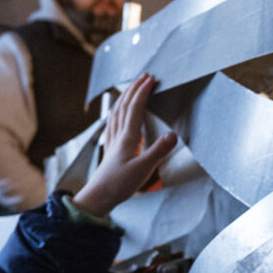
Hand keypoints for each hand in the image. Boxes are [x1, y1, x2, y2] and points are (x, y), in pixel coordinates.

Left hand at [70, 74, 178, 218]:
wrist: (99, 196)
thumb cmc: (120, 184)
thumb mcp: (143, 169)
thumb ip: (158, 151)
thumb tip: (173, 134)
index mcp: (128, 138)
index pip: (136, 108)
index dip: (143, 91)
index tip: (152, 79)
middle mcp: (119, 135)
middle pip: (125, 105)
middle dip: (135, 88)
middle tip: (145, 75)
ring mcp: (113, 140)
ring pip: (117, 112)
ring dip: (125, 96)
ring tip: (132, 86)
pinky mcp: (110, 148)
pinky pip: (112, 122)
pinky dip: (116, 111)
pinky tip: (115, 112)